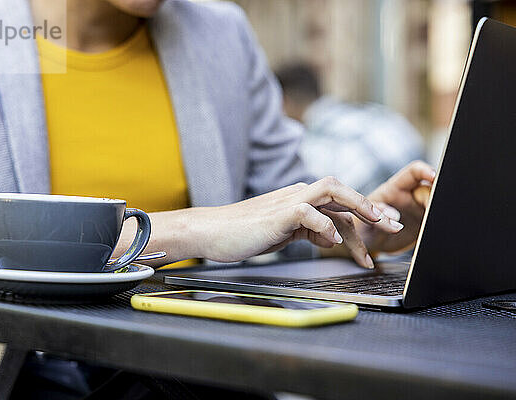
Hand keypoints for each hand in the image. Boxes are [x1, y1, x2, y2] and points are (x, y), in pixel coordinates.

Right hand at [195, 177, 401, 267]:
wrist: (213, 231)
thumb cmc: (244, 233)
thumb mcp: (285, 233)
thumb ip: (310, 232)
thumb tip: (333, 239)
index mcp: (300, 199)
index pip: (339, 201)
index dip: (365, 212)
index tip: (385, 226)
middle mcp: (298, 194)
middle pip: (342, 191)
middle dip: (371, 206)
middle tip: (394, 225)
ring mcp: (288, 201)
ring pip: (331, 191)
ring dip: (358, 206)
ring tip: (376, 224)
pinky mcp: (278, 214)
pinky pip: (309, 213)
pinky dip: (324, 227)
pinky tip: (331, 243)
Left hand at [358, 161, 435, 253]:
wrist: (366, 245)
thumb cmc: (361, 227)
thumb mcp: (362, 220)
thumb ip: (376, 215)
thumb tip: (393, 214)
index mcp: (393, 189)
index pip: (413, 173)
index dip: (425, 171)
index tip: (433, 176)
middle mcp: (409, 197)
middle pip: (429, 190)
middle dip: (433, 197)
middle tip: (430, 211)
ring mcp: (418, 211)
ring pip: (435, 205)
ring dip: (436, 213)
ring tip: (432, 224)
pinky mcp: (423, 225)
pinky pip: (434, 222)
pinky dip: (436, 227)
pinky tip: (430, 235)